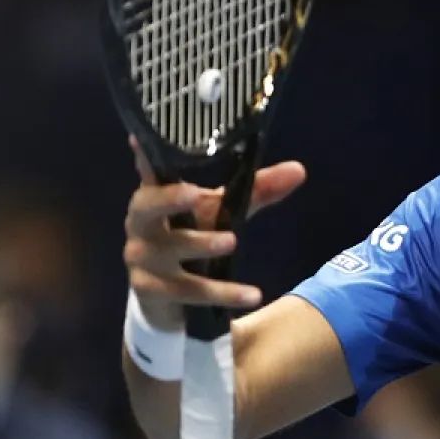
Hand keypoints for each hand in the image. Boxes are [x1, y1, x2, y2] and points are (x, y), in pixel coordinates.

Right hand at [123, 136, 307, 329]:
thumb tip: (299, 170)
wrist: (167, 298)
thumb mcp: (221, 212)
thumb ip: (256, 191)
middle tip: (197, 194)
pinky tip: (252, 295)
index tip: (140, 140)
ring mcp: (142, 259)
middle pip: (147, 207)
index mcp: (154, 198)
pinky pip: (190, 290)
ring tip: (233, 242)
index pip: (150, 173)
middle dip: (168, 199)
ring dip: (202, 244)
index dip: (145, 157)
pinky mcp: (152, 291)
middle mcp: (141, 225)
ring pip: (172, 250)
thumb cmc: (191, 238)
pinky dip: (222, 293)